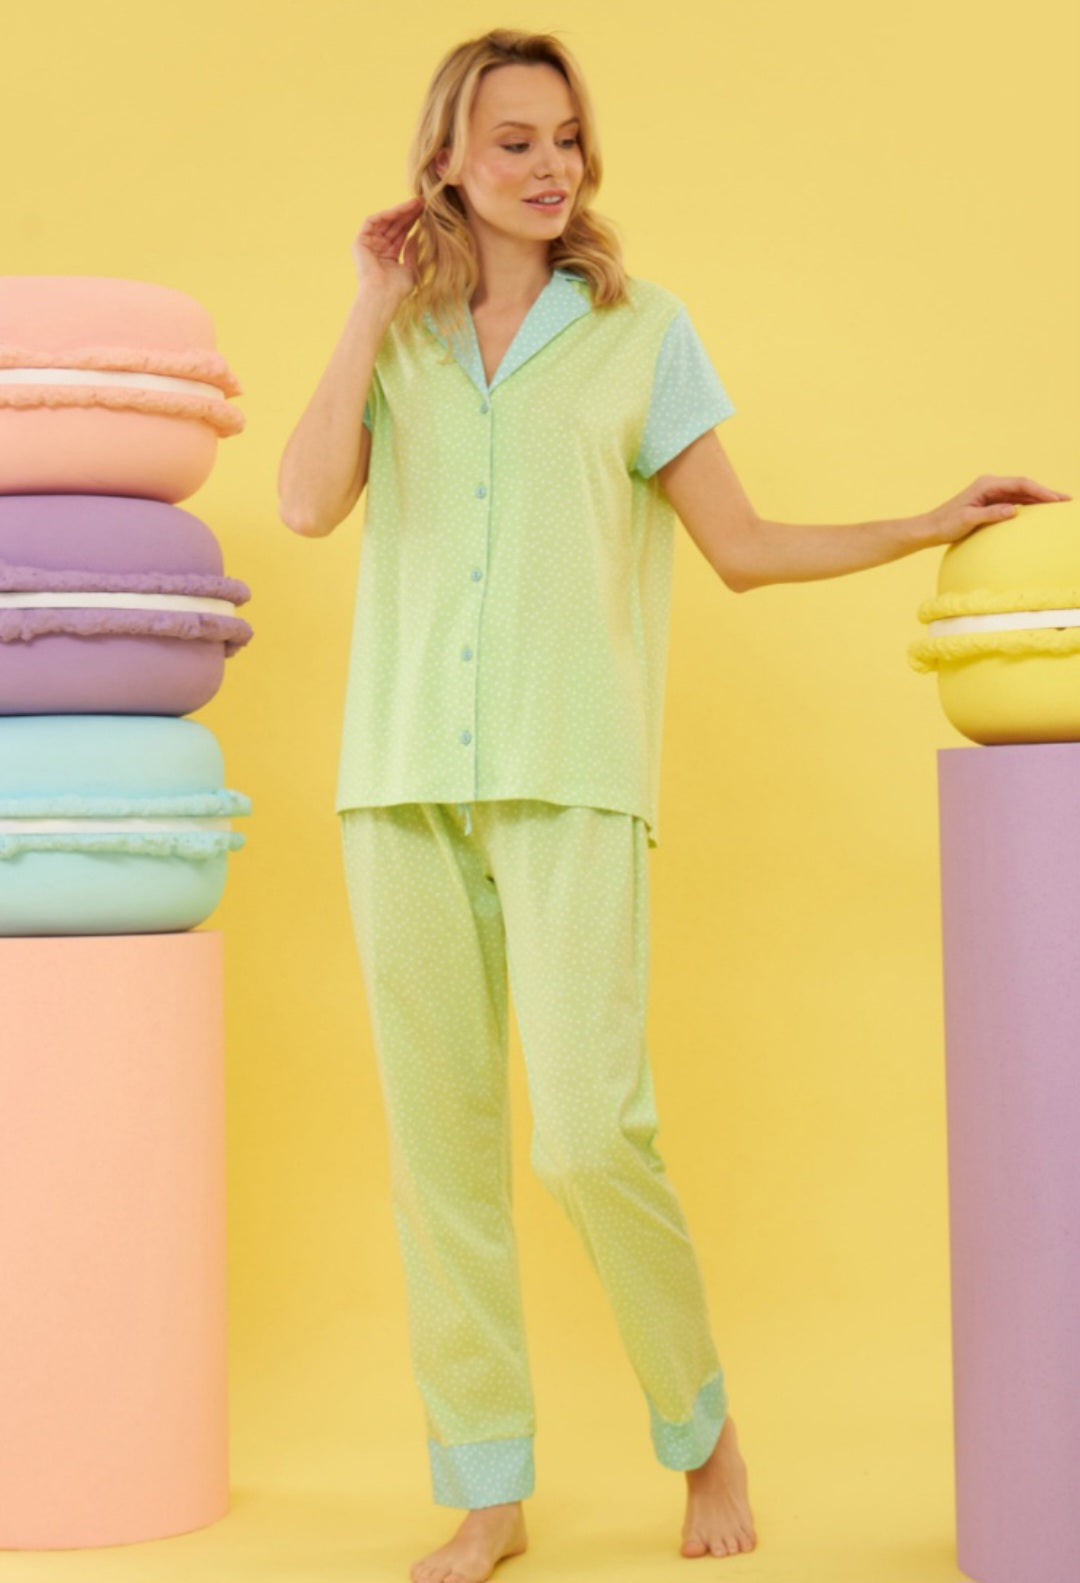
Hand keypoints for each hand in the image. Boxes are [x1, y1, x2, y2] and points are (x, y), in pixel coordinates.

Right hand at [351, 196, 424, 308]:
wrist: (382, 296)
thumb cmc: (397, 290)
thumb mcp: (411, 269)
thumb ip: (413, 252)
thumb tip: (416, 236)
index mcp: (389, 256)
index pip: (401, 233)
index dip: (412, 222)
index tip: (426, 212)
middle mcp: (377, 248)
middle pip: (394, 225)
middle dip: (407, 213)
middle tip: (422, 202)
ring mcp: (368, 244)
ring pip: (384, 221)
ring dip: (399, 211)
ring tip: (415, 204)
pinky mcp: (359, 242)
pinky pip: (371, 221)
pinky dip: (385, 214)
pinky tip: (400, 210)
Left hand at [917, 474, 1072, 548]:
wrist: (929, 529)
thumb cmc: (945, 525)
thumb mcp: (968, 520)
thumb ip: (991, 514)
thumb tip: (1014, 511)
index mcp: (986, 484)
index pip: (1020, 484)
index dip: (1040, 490)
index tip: (1056, 499)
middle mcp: (990, 485)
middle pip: (1024, 486)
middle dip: (1046, 492)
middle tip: (1066, 500)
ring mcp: (990, 493)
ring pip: (1021, 493)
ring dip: (1039, 499)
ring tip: (1058, 505)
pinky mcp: (989, 503)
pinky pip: (1014, 501)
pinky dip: (1028, 505)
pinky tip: (1039, 512)